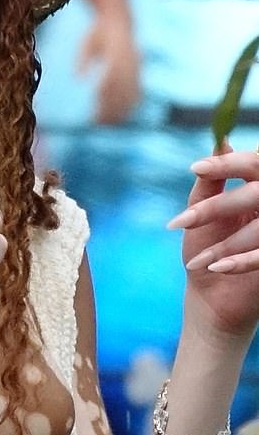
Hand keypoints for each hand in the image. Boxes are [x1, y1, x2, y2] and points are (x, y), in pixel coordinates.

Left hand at [76, 16, 139, 124]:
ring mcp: (136, 67)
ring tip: (106, 123)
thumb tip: (79, 79)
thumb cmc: (97, 33)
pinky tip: (121, 117)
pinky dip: (130, 106)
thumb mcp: (86, 42)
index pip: (111, 77)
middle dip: (110, 108)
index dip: (104, 95)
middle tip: (97, 122)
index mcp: (116, 52)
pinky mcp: (138, 72)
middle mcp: (129, 62)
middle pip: (122, 90)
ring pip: (131, 94)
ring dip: (120, 110)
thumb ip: (83, 59)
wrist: (119, 21)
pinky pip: (138, 92)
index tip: (94, 106)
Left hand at [167, 146, 258, 337]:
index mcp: (256, 188)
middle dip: (216, 208)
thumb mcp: (203, 208)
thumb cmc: (205, 244)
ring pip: (257, 230)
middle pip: (254, 194)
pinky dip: (239, 262)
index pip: (252, 165)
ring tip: (196, 260)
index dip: (227, 165)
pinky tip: (215, 268)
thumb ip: (212, 179)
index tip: (197, 168)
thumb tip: (221, 140)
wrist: (211, 294)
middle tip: (183, 221)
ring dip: (223, 246)